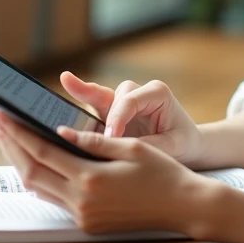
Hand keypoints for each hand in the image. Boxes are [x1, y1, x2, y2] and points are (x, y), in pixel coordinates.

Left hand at [0, 109, 216, 235]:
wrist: (183, 207)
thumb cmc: (163, 173)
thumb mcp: (131, 148)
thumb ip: (93, 140)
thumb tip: (60, 131)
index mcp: (91, 179)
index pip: (42, 152)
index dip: (18, 132)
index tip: (2, 114)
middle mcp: (81, 201)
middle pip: (31, 172)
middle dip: (10, 145)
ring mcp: (83, 216)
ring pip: (38, 188)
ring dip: (21, 162)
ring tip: (11, 138)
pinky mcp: (87, 223)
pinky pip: (54, 198)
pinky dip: (40, 178)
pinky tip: (36, 163)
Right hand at [60, 72, 205, 166]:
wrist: (188, 146)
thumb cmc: (183, 143)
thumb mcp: (172, 147)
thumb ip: (147, 145)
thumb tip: (120, 150)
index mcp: (156, 92)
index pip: (129, 101)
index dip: (117, 118)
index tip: (111, 138)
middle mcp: (136, 92)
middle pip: (109, 95)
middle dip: (93, 107)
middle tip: (82, 127)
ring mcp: (120, 102)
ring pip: (96, 101)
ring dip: (80, 109)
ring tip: (61, 118)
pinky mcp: (109, 114)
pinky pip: (90, 111)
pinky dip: (75, 115)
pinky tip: (56, 118)